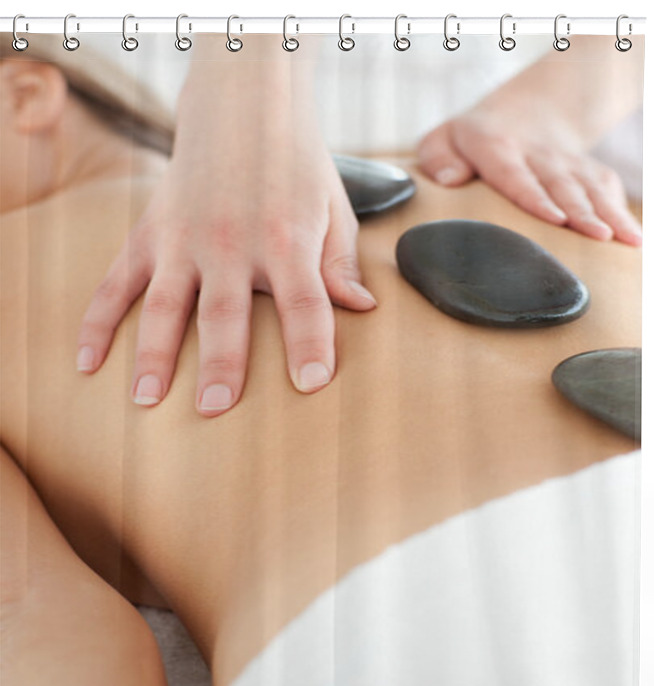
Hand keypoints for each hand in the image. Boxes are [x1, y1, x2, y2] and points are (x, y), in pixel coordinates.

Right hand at [76, 49, 376, 416]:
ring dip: (152, 354)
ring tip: (146, 401)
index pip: (303, 301)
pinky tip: (88, 362)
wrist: (242, 104)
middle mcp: (230, 240)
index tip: (312, 384)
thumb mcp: (333, 209)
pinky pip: (117, 282)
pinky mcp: (149, 233)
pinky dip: (98, 322)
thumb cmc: (296, 164)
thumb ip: (341, 264)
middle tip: (214, 409)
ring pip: (163, 304)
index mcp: (286, 237)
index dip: (310, 344)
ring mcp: (182, 238)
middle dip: (220, 363)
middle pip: (225, 312)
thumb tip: (361, 309)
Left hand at [416, 38, 642, 246]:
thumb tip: (450, 181)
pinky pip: (608, 190)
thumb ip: (437, 158)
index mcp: (497, 146)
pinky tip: (635, 240)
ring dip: (611, 214)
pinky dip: (623, 214)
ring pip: (591, 188)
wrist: (526, 110)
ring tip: (628, 242)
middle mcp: (538, 153)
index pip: (518, 174)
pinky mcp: (588, 171)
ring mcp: (567, 162)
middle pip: (562, 184)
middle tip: (599, 237)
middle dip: (583, 211)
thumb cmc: (473, 140)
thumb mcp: (443, 139)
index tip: (556, 218)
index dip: (537, 197)